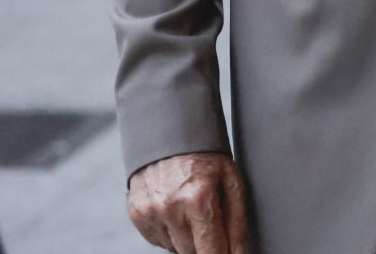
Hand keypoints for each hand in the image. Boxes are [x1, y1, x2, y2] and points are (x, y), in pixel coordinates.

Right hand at [126, 151, 248, 253]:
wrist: (169, 134)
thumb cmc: (206, 157)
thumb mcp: (232, 180)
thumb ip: (237, 220)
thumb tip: (238, 252)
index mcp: (198, 198)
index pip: (210, 250)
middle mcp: (170, 208)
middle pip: (191, 253)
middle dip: (205, 246)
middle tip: (212, 224)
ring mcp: (149, 212)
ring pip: (174, 248)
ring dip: (187, 239)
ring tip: (194, 212)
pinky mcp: (136, 214)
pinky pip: (158, 240)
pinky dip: (171, 232)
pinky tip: (178, 211)